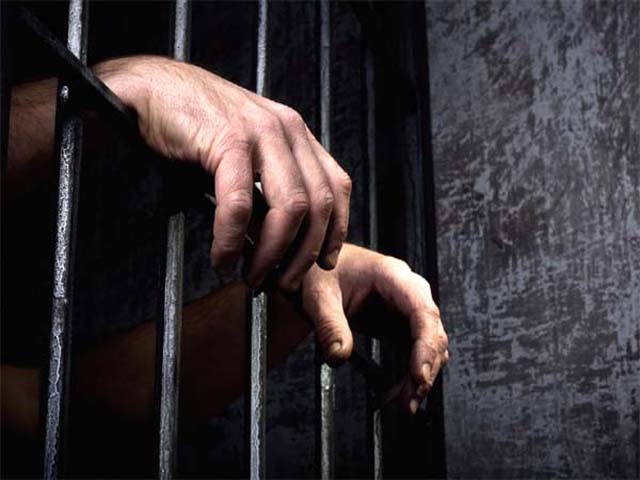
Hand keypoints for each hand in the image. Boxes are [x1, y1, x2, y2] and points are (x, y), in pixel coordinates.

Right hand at [94, 56, 350, 289]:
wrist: (153, 89)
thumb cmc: (196, 127)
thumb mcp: (246, 155)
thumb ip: (268, 187)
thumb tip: (275, 241)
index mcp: (296, 134)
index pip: (336, 187)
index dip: (336, 231)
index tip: (324, 262)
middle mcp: (287, 130)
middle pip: (320, 204)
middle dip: (304, 254)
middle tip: (283, 283)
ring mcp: (261, 132)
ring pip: (290, 208)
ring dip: (273, 253)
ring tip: (253, 277)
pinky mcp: (228, 139)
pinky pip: (240, 203)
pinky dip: (233, 239)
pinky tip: (223, 258)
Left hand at [301, 244, 448, 413]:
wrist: (321, 268)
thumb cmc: (323, 271)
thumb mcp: (319, 295)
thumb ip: (329, 324)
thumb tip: (338, 356)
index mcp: (394, 277)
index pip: (422, 312)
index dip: (426, 346)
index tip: (419, 375)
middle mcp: (409, 293)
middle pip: (432, 334)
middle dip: (423, 371)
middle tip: (407, 402)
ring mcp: (408, 310)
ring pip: (429, 349)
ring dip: (418, 380)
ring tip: (399, 406)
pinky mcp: (402, 327)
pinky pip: (415, 354)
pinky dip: (408, 378)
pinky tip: (395, 397)